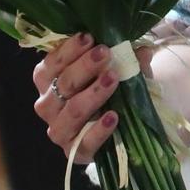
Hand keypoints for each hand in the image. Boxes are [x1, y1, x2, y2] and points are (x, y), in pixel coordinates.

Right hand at [32, 33, 125, 160]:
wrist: (113, 129)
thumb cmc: (106, 90)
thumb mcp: (115, 69)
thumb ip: (123, 58)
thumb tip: (141, 50)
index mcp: (48, 80)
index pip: (51, 64)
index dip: (68, 50)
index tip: (89, 37)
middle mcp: (48, 105)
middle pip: (62, 84)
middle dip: (84, 66)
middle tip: (105, 53)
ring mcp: (59, 130)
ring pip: (71, 112)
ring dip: (92, 94)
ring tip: (113, 79)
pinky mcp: (75, 152)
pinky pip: (84, 142)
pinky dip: (99, 130)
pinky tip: (114, 116)